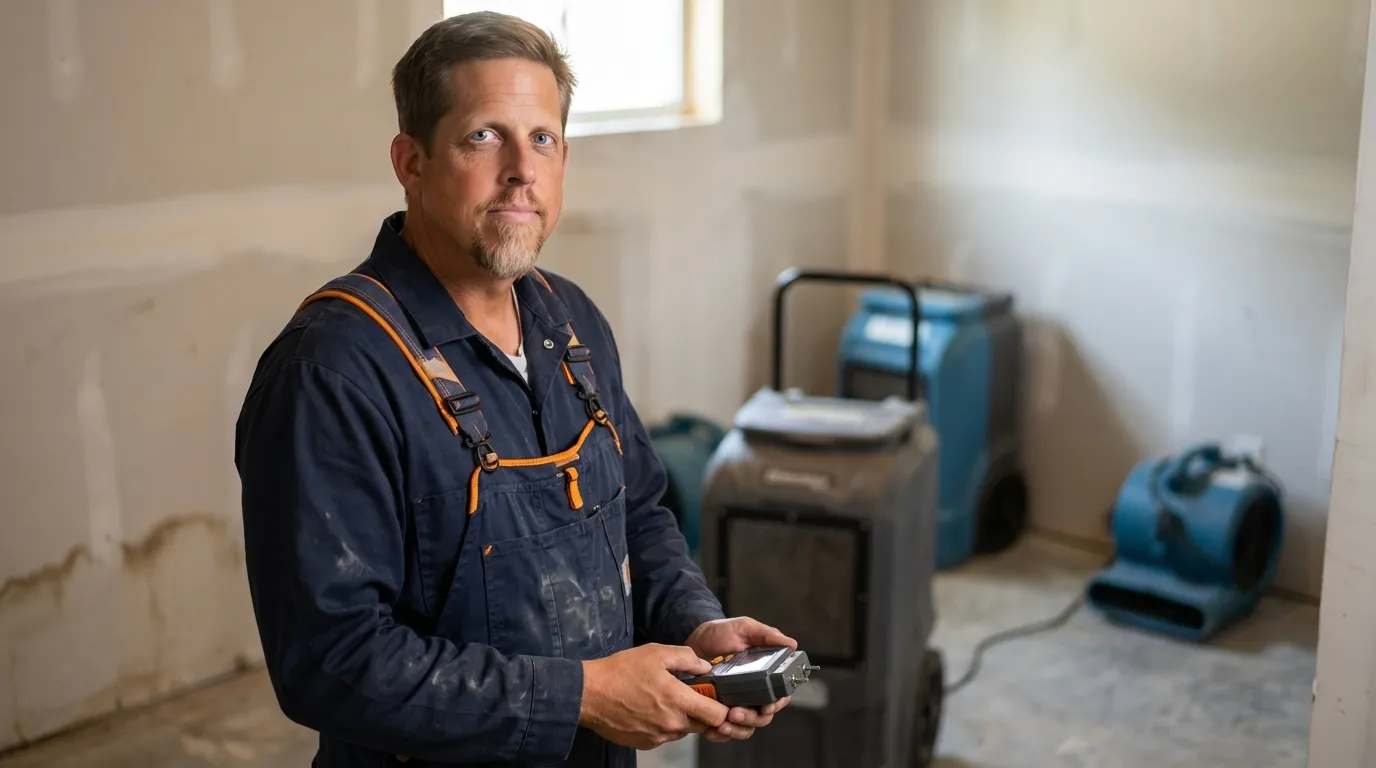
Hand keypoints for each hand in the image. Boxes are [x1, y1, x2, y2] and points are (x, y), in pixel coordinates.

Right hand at [579, 643, 729, 749]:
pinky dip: (663, 724)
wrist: (589, 693)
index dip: (723, 708)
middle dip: (701, 712)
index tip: (718, 699)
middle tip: (688, 695)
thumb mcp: (656, 652)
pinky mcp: (645, 743)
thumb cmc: (620, 671)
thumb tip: (705, 666)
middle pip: (702, 725)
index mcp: (678, 701)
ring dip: (681, 718)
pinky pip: (664, 736)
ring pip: (682, 731)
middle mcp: (671, 724)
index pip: (717, 716)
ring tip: (664, 698)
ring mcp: (657, 736)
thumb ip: (686, 658)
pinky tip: (649, 709)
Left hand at [684, 617, 797, 742]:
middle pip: (762, 716)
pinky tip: (713, 729)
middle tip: (736, 713)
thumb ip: (767, 635)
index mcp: (765, 675)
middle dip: (752, 719)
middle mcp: (753, 693)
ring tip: (723, 723)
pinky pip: (724, 731)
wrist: (693, 639)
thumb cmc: (721, 633)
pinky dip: (720, 735)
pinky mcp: (717, 710)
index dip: (777, 704)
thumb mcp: (745, 628)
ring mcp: (735, 703)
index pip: (779, 696)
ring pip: (745, 727)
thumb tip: (791, 644)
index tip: (767, 706)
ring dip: (737, 729)